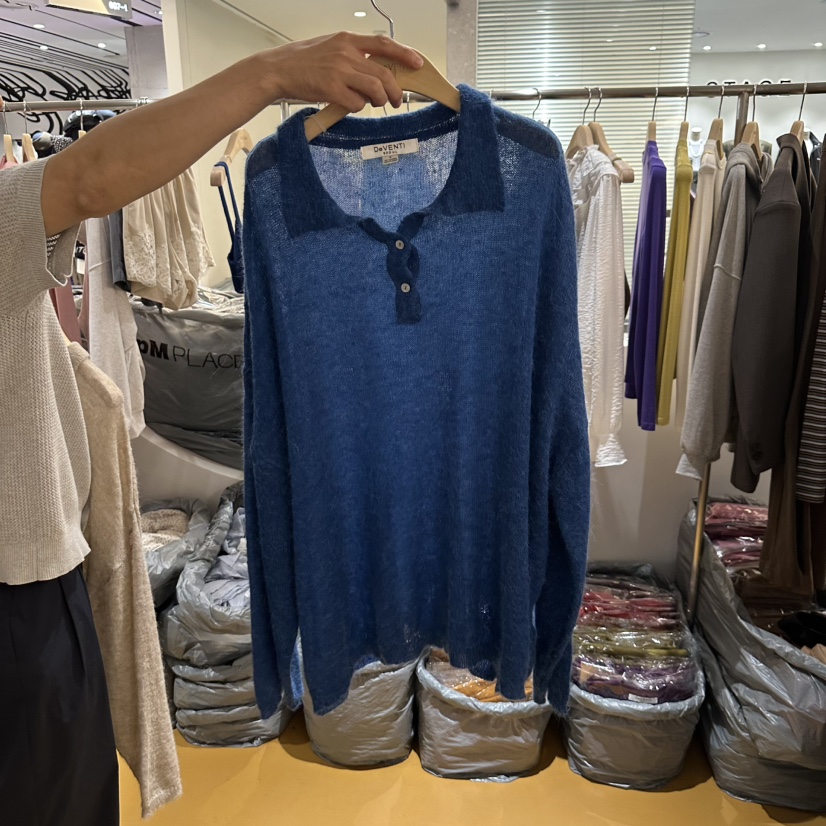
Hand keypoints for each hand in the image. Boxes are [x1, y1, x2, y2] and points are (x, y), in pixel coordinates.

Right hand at [260, 32, 423, 111]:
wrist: (279, 69)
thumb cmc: (304, 61)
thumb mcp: (331, 48)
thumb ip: (354, 56)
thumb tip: (377, 72)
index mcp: (347, 40)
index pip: (383, 44)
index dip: (404, 53)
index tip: (418, 62)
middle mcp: (346, 53)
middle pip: (384, 73)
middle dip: (395, 90)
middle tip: (395, 100)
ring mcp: (339, 71)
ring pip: (375, 88)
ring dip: (380, 100)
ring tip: (378, 104)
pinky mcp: (331, 89)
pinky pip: (357, 103)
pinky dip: (359, 107)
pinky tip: (351, 105)